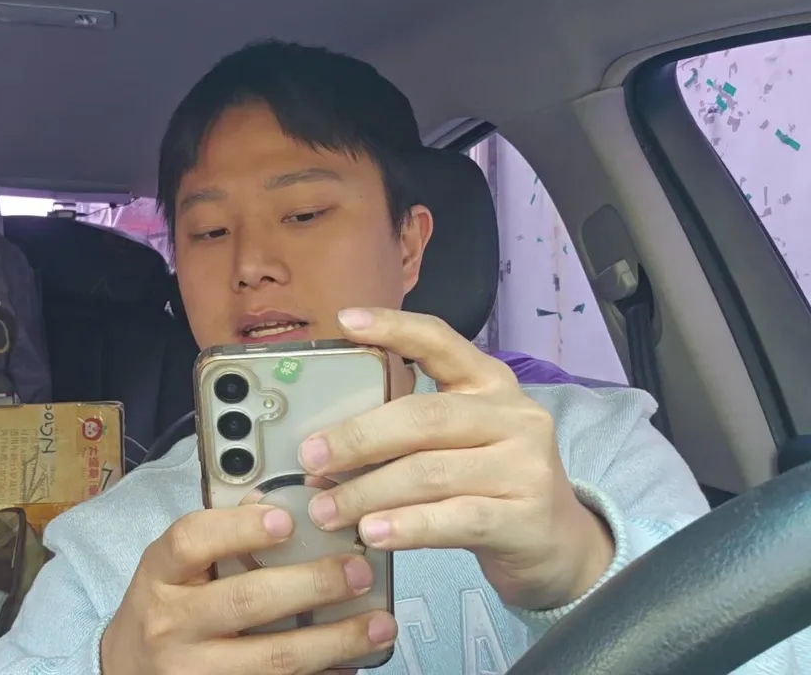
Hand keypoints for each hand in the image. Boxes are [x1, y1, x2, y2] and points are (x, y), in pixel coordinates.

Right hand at [99, 505, 396, 674]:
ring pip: (273, 658)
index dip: (240, 528)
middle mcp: (171, 624)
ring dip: (335, 641)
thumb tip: (276, 505)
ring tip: (378, 624)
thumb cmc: (164, 608)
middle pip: (246, 601)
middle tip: (360, 571)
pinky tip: (352, 661)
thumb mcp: (174, 568)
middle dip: (313, 584)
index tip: (287, 519)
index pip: (191, 541)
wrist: (129, 671)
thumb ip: (219, 538)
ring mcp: (194, 671)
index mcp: (160, 575)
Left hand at [299, 308, 614, 610]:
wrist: (559, 547)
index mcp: (490, 384)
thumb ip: (405, 435)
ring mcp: (524, 467)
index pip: (441, 341)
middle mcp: (513, 417)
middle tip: (310, 458)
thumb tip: (321, 450)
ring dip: (367, 492)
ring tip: (325, 510)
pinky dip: (406, 526)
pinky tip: (372, 533)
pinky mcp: (525, 517)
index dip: (393, 327)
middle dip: (358, 437)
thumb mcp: (460, 444)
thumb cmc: (490, 487)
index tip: (344, 321)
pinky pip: (454, 518)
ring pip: (430, 473)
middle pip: (423, 416)